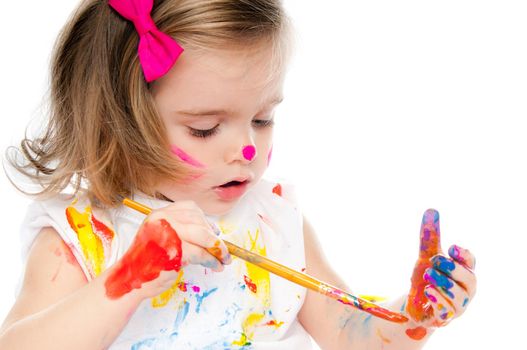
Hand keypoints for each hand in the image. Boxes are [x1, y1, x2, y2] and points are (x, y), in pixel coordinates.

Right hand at [105, 201, 230, 298]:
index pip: (189, 208)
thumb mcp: (161, 238)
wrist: (130, 281)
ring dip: (218, 249)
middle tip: (224, 250)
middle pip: (199, 222)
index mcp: (159, 214)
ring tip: (224, 259)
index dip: (205, 219)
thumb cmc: (147, 263)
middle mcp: (163, 220)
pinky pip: (201, 253)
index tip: (214, 231)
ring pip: (204, 236)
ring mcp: (168, 234)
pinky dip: (212, 261)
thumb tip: (212, 232)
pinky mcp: (174, 251)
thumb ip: (181, 231)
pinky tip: (215, 266)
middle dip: (215, 237)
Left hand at [406, 209, 475, 333]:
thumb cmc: (427, 277)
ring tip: (427, 274)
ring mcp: (457, 306)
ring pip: (458, 296)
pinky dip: (438, 300)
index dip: (464, 255)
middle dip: (452, 268)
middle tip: (435, 259)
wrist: (414, 304)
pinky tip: (428, 291)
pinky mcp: (444, 317)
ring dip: (442, 283)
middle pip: (469, 278)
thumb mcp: (426, 256)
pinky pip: (446, 311)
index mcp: (464, 271)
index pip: (471, 262)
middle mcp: (465, 289)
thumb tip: (431, 209)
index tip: (452, 247)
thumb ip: (429, 236)